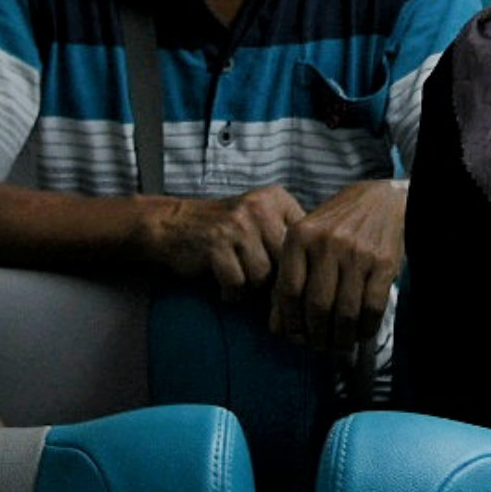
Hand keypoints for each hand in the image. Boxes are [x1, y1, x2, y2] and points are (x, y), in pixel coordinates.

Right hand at [149, 184, 304, 296]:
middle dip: (275, 282)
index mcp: (276, 199)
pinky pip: (237, 283)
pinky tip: (224, 285)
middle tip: (263, 291)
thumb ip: (286, 238)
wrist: (172, 224)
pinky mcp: (216, 244)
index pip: (304, 241)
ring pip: (262, 276)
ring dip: (251, 288)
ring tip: (241, 282)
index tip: (288, 280)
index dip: (298, 266)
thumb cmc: (224, 231)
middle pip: (286, 261)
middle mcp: (260, 207)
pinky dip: (232, 292)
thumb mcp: (259, 220)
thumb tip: (317, 275)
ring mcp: (237, 224)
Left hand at [271, 179, 407, 357]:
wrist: (383, 199)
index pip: (289, 292)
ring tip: (339, 346)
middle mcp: (327, 243)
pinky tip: (361, 333)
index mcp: (300, 236)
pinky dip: (366, 328)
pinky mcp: (383, 262)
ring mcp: (357, 253)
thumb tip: (277, 328)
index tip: (296, 338)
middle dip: (317, 336)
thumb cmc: (337, 224)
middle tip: (319, 347)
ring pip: (346, 312)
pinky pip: (372, 306)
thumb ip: (289, 279)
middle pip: (317, 306)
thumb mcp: (306, 241)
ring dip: (342, 338)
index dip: (291, 323)